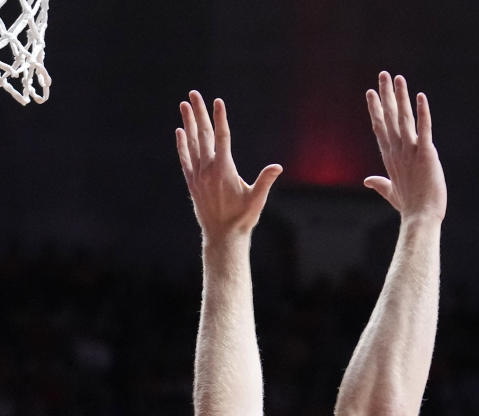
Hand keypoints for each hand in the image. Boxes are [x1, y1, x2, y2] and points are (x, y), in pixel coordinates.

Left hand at [177, 91, 282, 238]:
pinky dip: (182, 145)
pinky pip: (185, 159)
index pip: (222, 137)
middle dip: (200, 113)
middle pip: (204, 135)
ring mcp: (198, 175)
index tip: (217, 101)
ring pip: (192, 143)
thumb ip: (265, 181)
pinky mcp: (192, 183)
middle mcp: (208, 169)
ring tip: (184, 105)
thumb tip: (277, 167)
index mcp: (224, 169)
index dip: (220, 118)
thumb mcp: (256, 199)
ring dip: (189, 123)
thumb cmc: (243, 218)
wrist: (223, 236)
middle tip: (194, 93)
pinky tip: (180, 132)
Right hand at [364, 72, 446, 221]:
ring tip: (398, 78)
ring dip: (401, 97)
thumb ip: (380, 184)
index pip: (380, 129)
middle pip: (389, 118)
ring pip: (404, 119)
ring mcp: (410, 152)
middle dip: (385, 95)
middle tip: (383, 74)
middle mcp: (397, 152)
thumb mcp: (391, 193)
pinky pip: (424, 130)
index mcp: (390, 158)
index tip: (371, 93)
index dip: (376, 109)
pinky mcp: (426, 155)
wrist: (421, 218)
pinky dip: (422, 113)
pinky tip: (421, 97)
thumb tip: (367, 181)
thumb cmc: (409, 208)